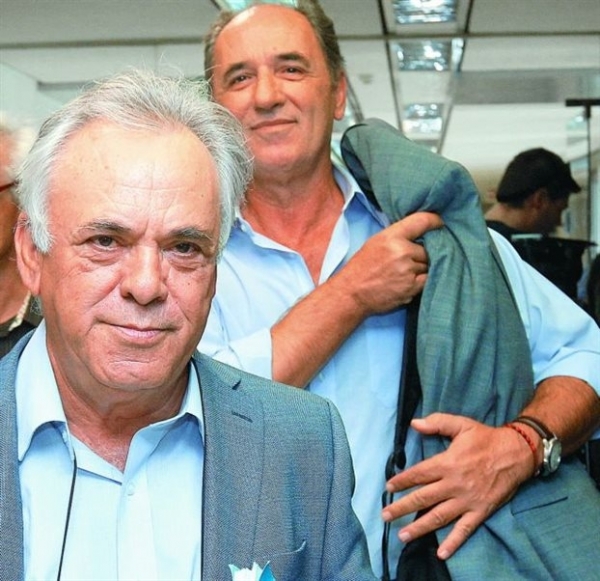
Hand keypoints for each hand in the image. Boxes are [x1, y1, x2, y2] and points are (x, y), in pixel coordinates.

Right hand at [338, 211, 442, 314]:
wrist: (351, 293)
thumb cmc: (362, 267)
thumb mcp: (375, 242)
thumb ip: (397, 236)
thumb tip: (421, 232)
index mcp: (391, 236)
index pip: (422, 221)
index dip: (435, 221)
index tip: (440, 223)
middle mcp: (402, 251)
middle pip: (429, 248)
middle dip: (423, 253)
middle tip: (410, 259)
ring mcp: (408, 270)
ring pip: (429, 265)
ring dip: (422, 268)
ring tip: (406, 272)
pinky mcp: (411, 287)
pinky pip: (428, 279)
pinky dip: (422, 280)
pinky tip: (409, 281)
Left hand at [381, 413, 534, 559]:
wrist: (517, 454)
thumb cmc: (486, 438)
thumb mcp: (461, 424)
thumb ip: (437, 423)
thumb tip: (414, 423)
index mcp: (448, 463)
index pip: (418, 474)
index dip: (402, 481)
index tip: (388, 488)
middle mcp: (454, 484)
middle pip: (423, 498)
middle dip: (402, 507)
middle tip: (385, 515)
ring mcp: (467, 500)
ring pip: (438, 516)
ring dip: (419, 527)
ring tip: (402, 535)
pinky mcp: (480, 511)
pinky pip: (465, 529)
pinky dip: (453, 542)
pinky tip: (441, 553)